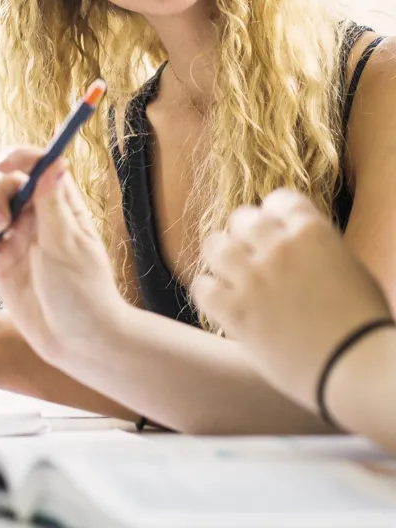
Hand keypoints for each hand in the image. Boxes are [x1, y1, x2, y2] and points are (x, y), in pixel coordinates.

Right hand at [0, 147, 126, 372]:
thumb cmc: (83, 292)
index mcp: (62, 205)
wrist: (77, 341)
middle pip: (7, 182)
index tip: (4, 164)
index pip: (39, 165)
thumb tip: (54, 161)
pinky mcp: (2, 261)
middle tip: (0, 220)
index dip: (20, 157)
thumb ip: (53, 204)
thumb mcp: (68, 245)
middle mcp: (39, 216)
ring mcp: (19, 238)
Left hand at [192, 189, 391, 411]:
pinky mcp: (239, 314)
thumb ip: (318, 249)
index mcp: (313, 231)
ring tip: (225, 267)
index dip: (274, 213)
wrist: (358, 366)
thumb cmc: (364, 322)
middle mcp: (280, 248)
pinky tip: (215, 296)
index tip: (272, 226)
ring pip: (216, 246)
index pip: (279, 200)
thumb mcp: (349, 267)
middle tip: (247, 250)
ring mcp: (256, 280)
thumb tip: (298, 246)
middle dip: (244, 232)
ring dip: (220, 254)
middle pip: (243, 219)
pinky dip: (206, 290)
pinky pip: (203, 289)